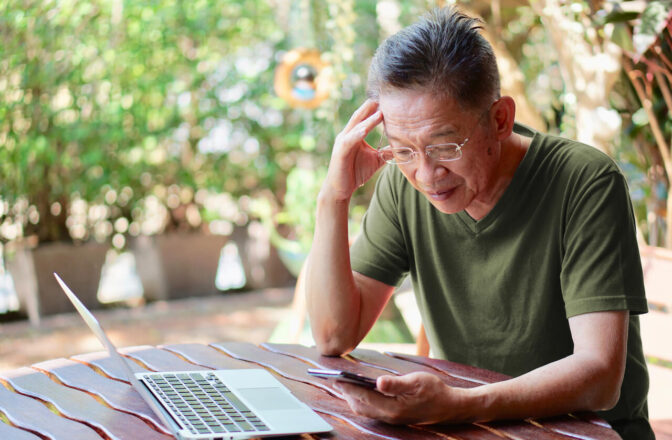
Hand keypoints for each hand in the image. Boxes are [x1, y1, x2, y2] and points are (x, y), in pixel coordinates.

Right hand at [322, 99, 384, 201]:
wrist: (340, 189)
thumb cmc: (356, 173)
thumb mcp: (375, 160)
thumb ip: (386, 152)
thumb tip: (403, 147)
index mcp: (354, 135)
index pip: (365, 117)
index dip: (375, 108)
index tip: (389, 100)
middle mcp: (347, 135)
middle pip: (359, 116)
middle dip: (371, 106)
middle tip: (384, 97)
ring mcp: (342, 142)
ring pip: (356, 126)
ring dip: (368, 118)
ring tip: (380, 111)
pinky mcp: (340, 151)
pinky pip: (350, 140)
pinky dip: (358, 133)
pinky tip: (366, 129)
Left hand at [334, 372, 468, 424]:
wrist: (450, 407)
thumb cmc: (434, 391)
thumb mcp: (417, 382)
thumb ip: (396, 384)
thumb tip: (379, 382)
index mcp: (393, 408)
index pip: (364, 397)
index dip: (349, 388)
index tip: (336, 378)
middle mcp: (389, 416)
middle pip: (361, 406)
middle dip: (347, 393)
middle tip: (334, 379)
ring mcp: (391, 418)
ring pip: (365, 410)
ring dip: (353, 398)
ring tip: (343, 384)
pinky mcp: (393, 416)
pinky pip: (372, 410)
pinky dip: (362, 401)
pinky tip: (359, 391)